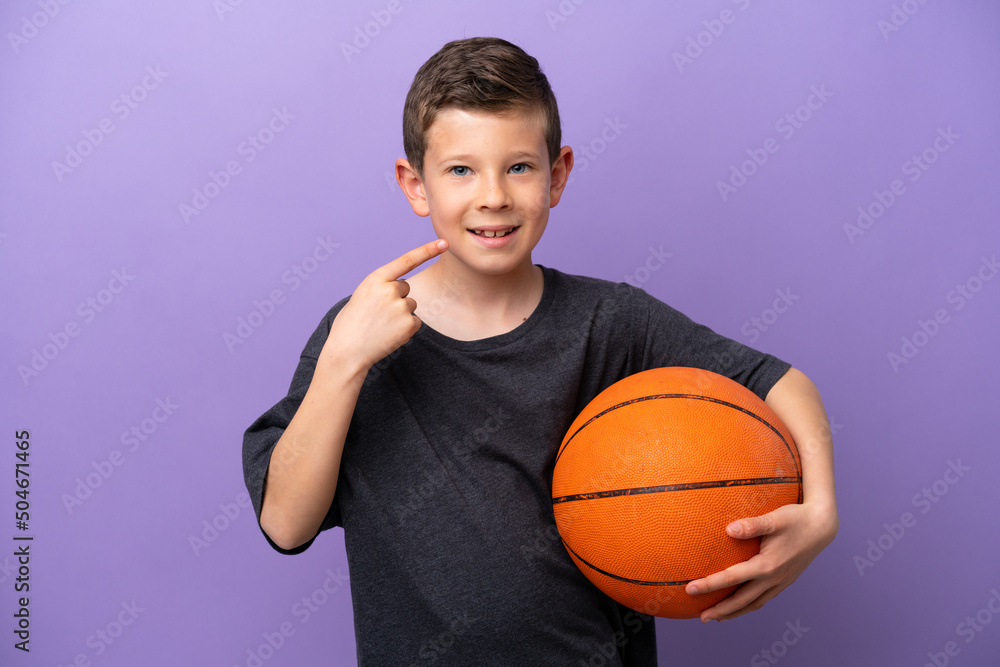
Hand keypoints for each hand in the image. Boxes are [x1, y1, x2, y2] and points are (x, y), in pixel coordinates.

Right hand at [325, 239, 447, 371]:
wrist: (347, 351)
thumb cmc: (351, 324)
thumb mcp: (361, 296)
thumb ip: (381, 287)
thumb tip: (400, 288)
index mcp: (375, 279)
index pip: (406, 260)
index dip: (427, 250)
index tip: (444, 243)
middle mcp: (390, 289)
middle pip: (406, 287)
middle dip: (396, 298)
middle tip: (378, 313)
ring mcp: (400, 306)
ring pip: (411, 305)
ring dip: (401, 314)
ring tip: (382, 325)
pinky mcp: (409, 323)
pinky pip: (415, 321)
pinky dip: (406, 329)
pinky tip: (390, 334)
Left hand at [684, 500, 838, 621]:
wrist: (822, 526)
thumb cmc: (796, 519)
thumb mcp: (774, 518)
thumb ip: (752, 525)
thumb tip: (729, 529)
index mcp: (767, 565)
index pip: (731, 578)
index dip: (709, 585)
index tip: (690, 589)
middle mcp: (773, 578)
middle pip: (742, 600)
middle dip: (720, 610)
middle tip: (701, 617)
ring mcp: (781, 582)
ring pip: (755, 604)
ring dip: (735, 612)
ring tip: (718, 618)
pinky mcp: (786, 581)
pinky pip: (765, 599)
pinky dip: (751, 605)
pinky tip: (743, 604)